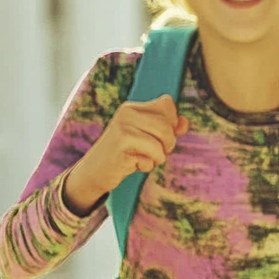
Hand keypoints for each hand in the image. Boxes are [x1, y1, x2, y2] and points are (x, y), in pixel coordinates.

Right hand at [65, 96, 189, 213]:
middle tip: (150, 152)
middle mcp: (127, 112)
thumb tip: (184, 122)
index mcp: (133, 107)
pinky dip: (148, 165)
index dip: (171, 123)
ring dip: (159, 156)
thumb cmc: (125, 155)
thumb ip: (169, 128)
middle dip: (167, 143)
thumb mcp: (148, 139)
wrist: (94, 173)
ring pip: (164, 139)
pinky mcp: (122, 143)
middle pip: (169, 124)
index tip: (156, 136)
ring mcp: (123, 127)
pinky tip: (132, 164)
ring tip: (141, 158)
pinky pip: (154, 155)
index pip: (168, 104)